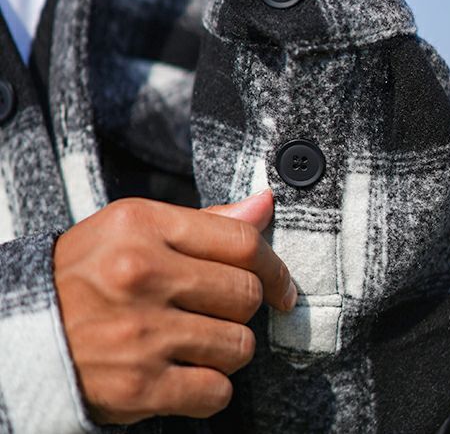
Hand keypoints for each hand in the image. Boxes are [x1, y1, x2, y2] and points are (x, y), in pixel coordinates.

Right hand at [53, 189, 294, 424]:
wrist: (25, 329)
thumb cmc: (88, 271)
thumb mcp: (133, 227)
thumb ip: (204, 220)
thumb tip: (264, 205)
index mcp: (143, 225)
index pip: (241, 242)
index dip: (273, 265)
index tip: (280, 284)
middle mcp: (141, 273)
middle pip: (245, 295)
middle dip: (242, 306)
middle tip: (216, 308)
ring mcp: (141, 332)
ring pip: (239, 345)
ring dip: (226, 346)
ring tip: (194, 338)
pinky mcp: (139, 386)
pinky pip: (217, 390)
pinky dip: (210, 385)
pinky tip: (184, 370)